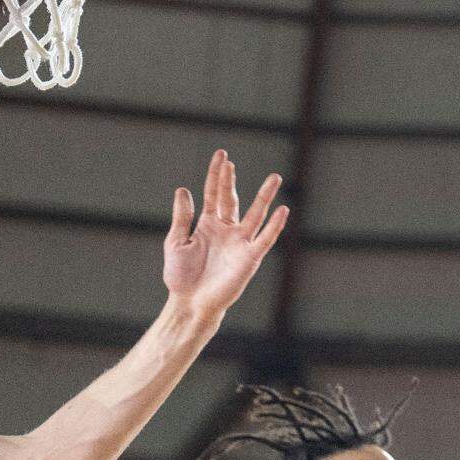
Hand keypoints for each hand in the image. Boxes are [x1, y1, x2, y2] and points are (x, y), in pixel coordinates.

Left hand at [163, 151, 286, 323]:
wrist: (189, 303)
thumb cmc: (181, 277)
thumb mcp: (176, 242)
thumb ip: (182, 217)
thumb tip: (183, 189)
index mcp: (208, 225)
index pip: (214, 194)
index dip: (216, 175)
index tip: (221, 155)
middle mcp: (226, 230)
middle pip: (231, 199)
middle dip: (230, 181)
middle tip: (231, 162)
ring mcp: (239, 243)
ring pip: (255, 214)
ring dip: (264, 196)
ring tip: (274, 178)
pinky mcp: (249, 258)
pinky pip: (265, 238)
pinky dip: (275, 225)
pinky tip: (282, 210)